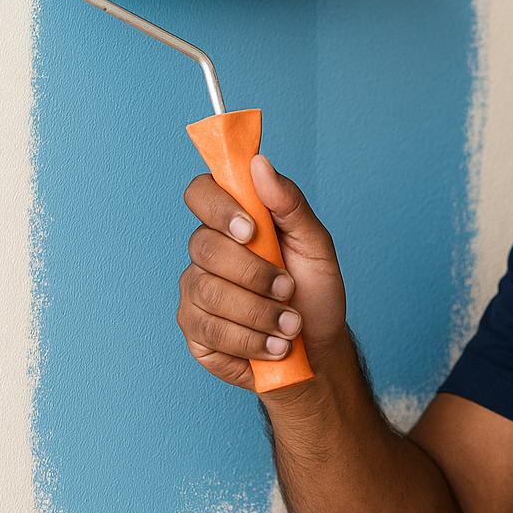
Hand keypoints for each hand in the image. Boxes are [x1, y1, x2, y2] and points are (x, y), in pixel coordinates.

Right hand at [177, 155, 346, 389]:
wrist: (318, 348)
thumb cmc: (315, 291)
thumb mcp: (315, 245)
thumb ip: (289, 203)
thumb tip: (259, 164)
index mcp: (233, 221)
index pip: (201, 193)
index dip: (220, 209)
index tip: (251, 230)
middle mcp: (207, 252)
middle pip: (206, 247)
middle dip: (256, 273)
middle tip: (289, 288)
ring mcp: (196, 291)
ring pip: (210, 292)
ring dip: (260, 312)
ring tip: (291, 325)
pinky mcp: (194, 331)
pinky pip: (210, 330)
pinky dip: (251, 340)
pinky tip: (275, 345)